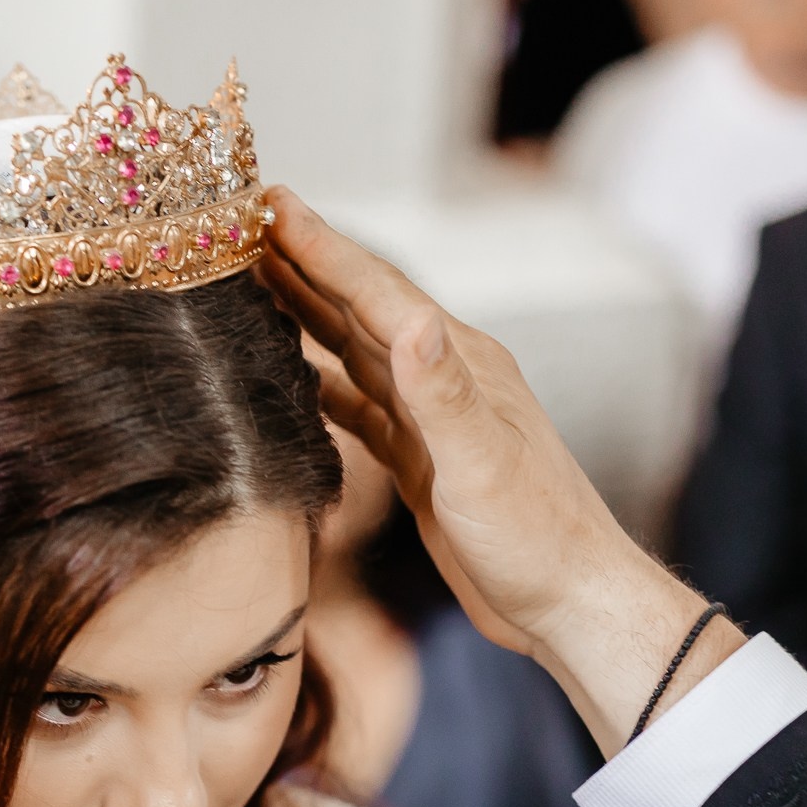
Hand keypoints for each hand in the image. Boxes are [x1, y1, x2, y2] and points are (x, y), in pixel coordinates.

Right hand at [261, 189, 738, 752]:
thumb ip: (443, 394)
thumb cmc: (536, 536)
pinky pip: (358, 406)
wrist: (568, 603)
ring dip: (304, 314)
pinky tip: (288, 375)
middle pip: (358, 307)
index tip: (267, 202)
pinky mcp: (420, 460)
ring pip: (352, 351)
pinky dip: (319, 382)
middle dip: (300, 262)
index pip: (376, 292)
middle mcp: (443, 379)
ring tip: (251, 281)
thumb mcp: (484, 465)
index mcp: (460, 364)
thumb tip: (412, 320)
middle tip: (238, 223)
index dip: (320, 246)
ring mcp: (430, 419)